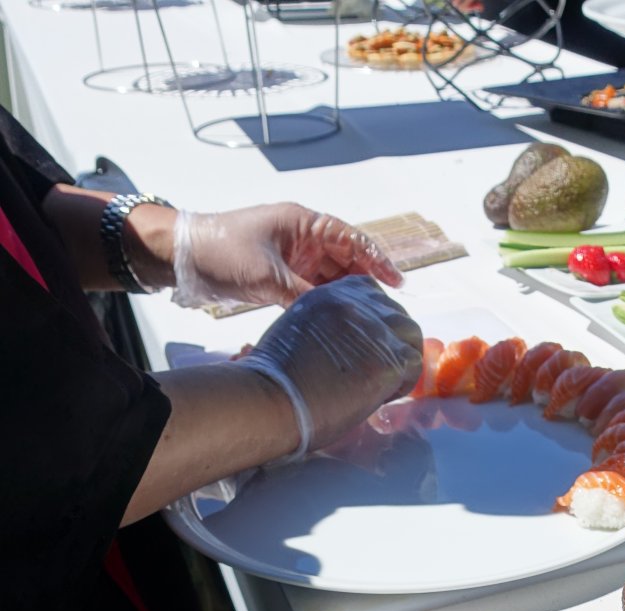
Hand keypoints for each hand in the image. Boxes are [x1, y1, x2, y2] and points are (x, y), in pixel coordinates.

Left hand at [171, 203, 402, 311]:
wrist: (180, 258)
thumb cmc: (221, 251)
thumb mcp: (267, 276)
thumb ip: (304, 296)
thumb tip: (335, 317)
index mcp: (303, 223)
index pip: (351, 239)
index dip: (376, 260)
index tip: (396, 282)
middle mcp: (302, 239)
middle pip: (345, 261)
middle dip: (364, 283)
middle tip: (383, 311)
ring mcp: (292, 259)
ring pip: (329, 280)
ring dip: (345, 298)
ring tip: (365, 321)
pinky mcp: (280, 278)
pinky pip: (311, 293)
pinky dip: (324, 307)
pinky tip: (337, 324)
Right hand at [239, 277, 423, 457]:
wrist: (270, 401)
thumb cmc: (274, 381)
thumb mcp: (297, 333)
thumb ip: (326, 329)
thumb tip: (348, 345)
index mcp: (330, 295)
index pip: (373, 295)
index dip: (378, 322)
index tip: (370, 346)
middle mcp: (354, 304)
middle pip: (397, 314)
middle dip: (394, 342)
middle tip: (379, 370)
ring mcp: (373, 329)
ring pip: (411, 336)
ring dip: (402, 360)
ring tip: (380, 384)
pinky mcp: (386, 360)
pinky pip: (413, 366)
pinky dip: (403, 383)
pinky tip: (380, 396)